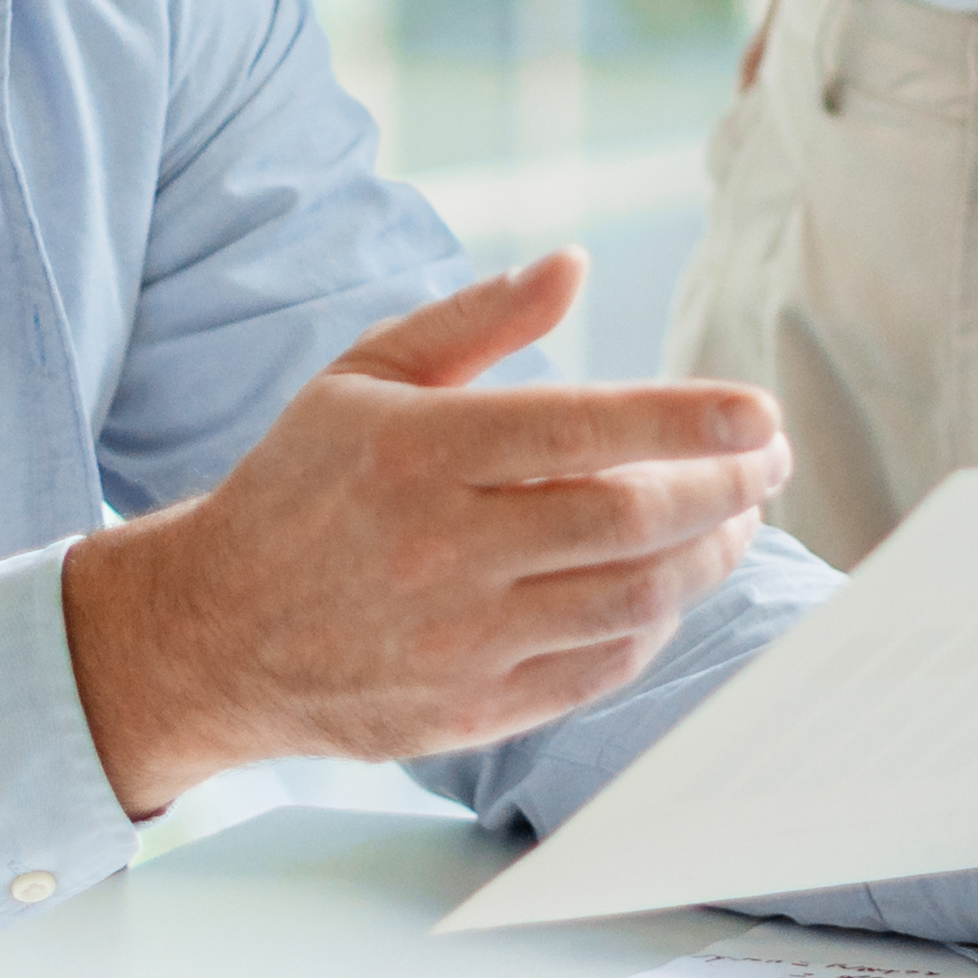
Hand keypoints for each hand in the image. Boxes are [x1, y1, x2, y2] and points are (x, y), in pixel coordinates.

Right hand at [61, 256, 789, 810]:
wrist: (209, 633)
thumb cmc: (301, 486)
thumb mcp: (365, 376)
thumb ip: (477, 319)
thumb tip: (574, 265)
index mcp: (420, 452)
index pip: (586, 430)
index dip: (691, 421)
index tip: (760, 412)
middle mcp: (443, 549)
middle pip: (628, 519)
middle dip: (725, 488)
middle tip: (769, 461)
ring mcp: (459, 640)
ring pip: (630, 600)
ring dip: (707, 557)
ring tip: (736, 519)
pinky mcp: (468, 712)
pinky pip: (597, 669)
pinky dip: (653, 625)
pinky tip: (668, 586)